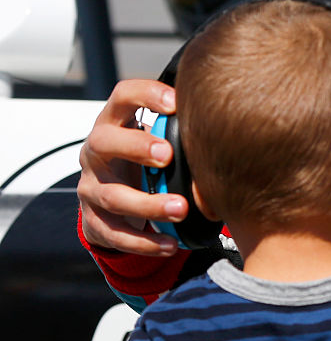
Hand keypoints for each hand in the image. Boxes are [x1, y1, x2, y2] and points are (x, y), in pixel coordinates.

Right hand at [77, 79, 186, 255]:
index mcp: (115, 124)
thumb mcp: (158, 139)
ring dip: (148, 204)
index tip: (175, 104)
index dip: (146, 95)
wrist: (114, 200)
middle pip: (104, 142)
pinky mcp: (94, 220)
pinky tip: (171, 244)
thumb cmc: (146, 160)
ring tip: (181, 209)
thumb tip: (228, 125)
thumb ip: (181, 130)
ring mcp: (92, 187)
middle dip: (136, 147)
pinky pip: (116, 234)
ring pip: (113, 196)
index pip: (122, 97)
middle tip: (167, 156)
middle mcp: (96, 152)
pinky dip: (145, 242)